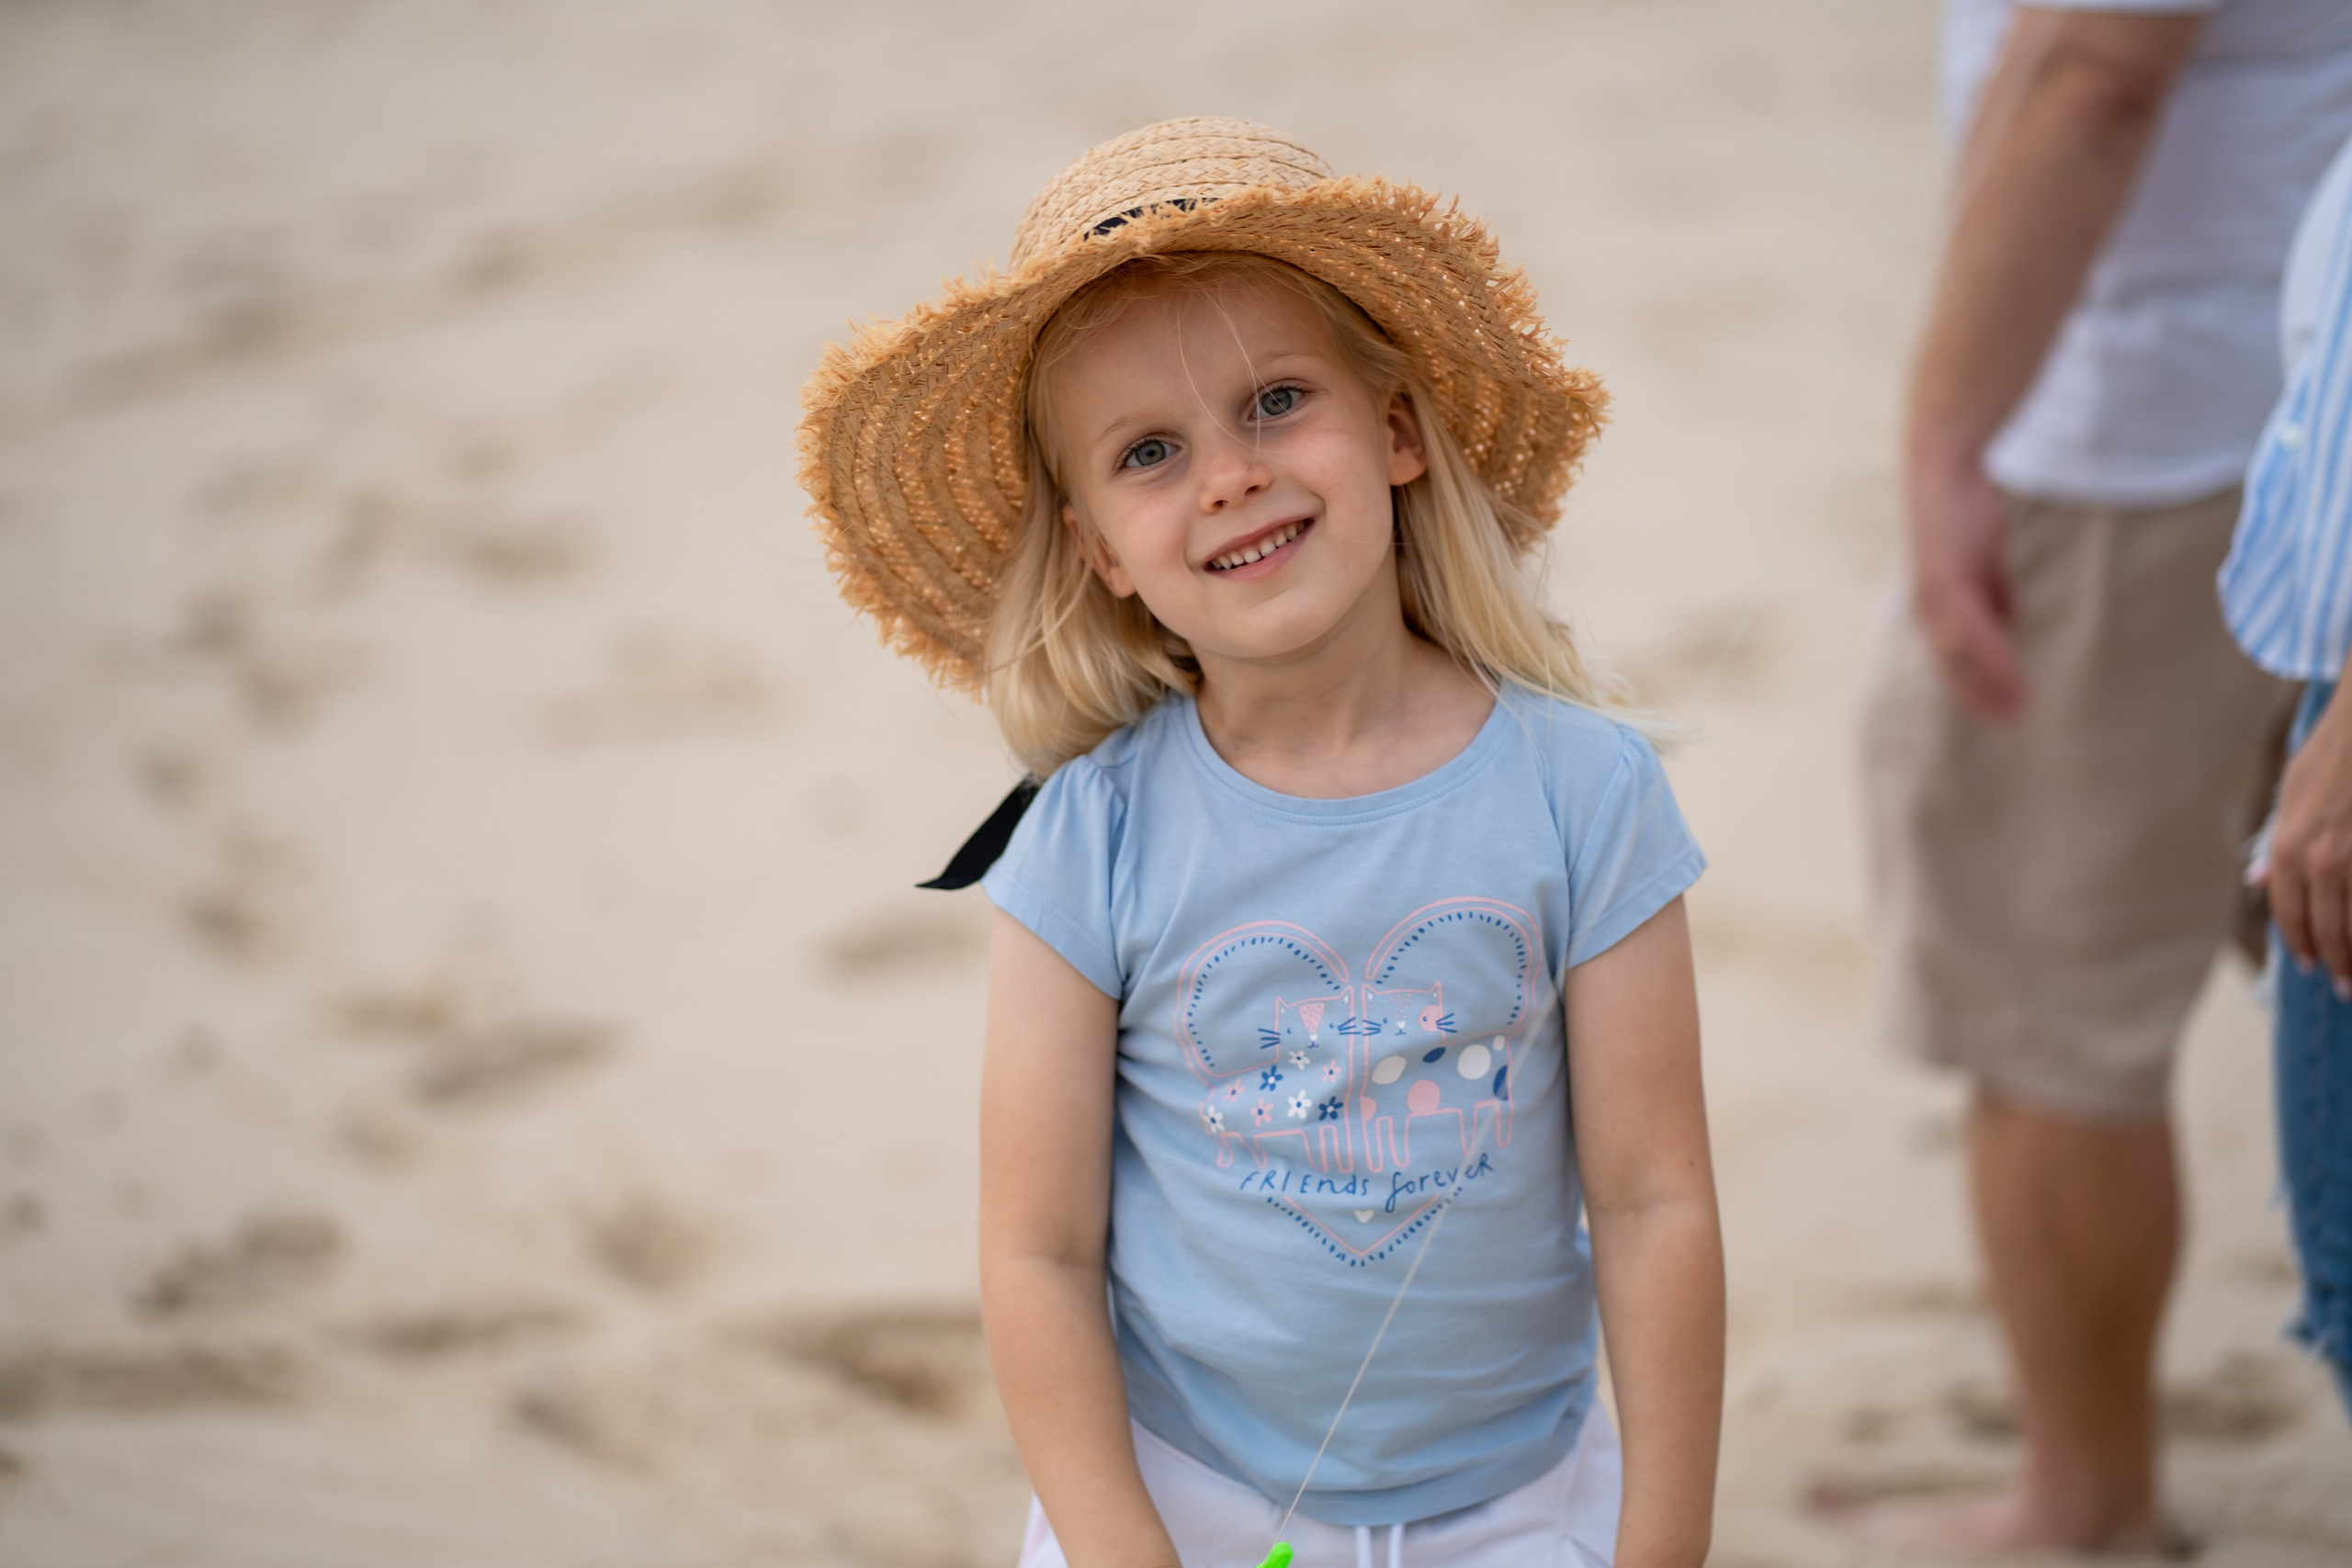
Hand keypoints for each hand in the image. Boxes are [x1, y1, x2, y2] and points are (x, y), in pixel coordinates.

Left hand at [1907, 447, 2023, 720]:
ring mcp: (1933, 593)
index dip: (1976, 683)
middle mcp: (1931, 604)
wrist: (1945, 467)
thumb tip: (2012, 614)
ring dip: (1984, 680)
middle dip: (1979, 692)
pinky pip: (1964, 623)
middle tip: (2010, 721)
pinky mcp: (1942, 577)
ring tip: (2015, 705)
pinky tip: (2004, 669)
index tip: (2003, 709)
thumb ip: (1995, 587)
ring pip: (1957, 651)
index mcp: (1941, 602)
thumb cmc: (1964, 509)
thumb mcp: (1986, 555)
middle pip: (1953, 662)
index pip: (1955, 655)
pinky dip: (1984, 649)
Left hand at [2264, 691, 2351, 994]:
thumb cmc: (2332, 755)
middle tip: (2345, 987)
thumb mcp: (2292, 795)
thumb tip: (2256, 878)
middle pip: (2330, 927)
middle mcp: (2323, 859)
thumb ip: (2277, 843)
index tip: (2307, 965)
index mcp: (2289, 846)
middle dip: (2337, 962)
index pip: (2289, 911)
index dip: (2299, 942)